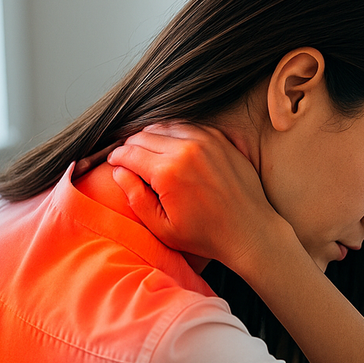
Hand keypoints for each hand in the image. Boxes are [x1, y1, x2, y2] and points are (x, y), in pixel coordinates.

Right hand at [107, 123, 285, 269]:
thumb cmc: (206, 236)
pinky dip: (175, 134)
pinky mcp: (220, 139)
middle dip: (131, 146)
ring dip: (152, 137)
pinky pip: (188, 126)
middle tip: (129, 160)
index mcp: (168, 171)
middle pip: (144, 135)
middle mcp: (186, 149)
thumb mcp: (162, 227)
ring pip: (165, 126)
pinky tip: (173, 149)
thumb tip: (118, 172)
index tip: (114, 164)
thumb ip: (135, 197)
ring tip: (149, 154)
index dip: (116, 157)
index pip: (128, 152)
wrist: (249, 231)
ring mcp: (206, 140)